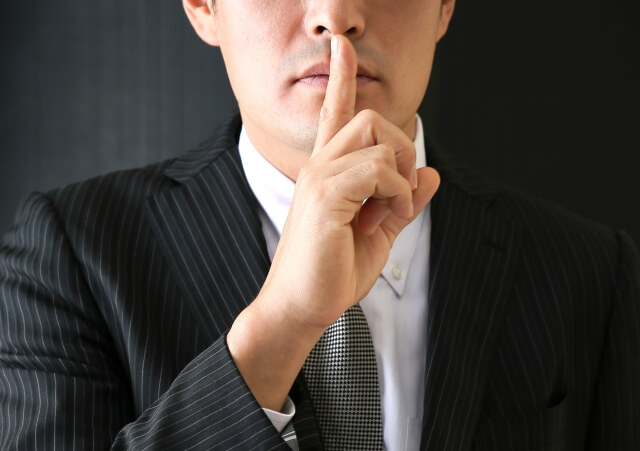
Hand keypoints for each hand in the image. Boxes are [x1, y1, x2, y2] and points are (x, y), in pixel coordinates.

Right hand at [263, 35, 439, 328]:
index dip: (341, 77)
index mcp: (327, 171)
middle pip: (371, 119)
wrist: (302, 307)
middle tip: (401, 193)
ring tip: (391, 215)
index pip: (333, 113)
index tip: (341, 46)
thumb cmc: (332, 271)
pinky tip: (388, 219)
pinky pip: (379, 170)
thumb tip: (431, 174)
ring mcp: (319, 177)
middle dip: (401, 148)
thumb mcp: (378, 232)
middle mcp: (319, 166)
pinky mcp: (326, 195)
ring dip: (401, 178)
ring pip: (379, 140)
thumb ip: (402, 201)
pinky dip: (397, 194)